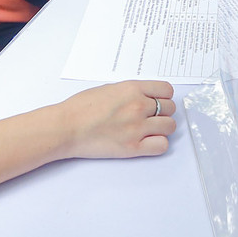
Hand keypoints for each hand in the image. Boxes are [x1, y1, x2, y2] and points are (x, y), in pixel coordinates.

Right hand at [61, 81, 176, 157]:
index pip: (166, 90)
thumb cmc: (81, 107)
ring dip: (162, 128)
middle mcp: (138, 106)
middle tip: (152, 117)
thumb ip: (130, 92)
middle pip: (170, 108)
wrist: (67, 126)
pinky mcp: (133, 147)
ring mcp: (137, 127)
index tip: (159, 101)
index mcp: (133, 89)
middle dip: (163, 112)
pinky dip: (158, 144)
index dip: (164, 96)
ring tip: (150, 130)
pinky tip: (147, 142)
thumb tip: (144, 97)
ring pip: (170, 126)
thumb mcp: (109, 88)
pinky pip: (162, 145)